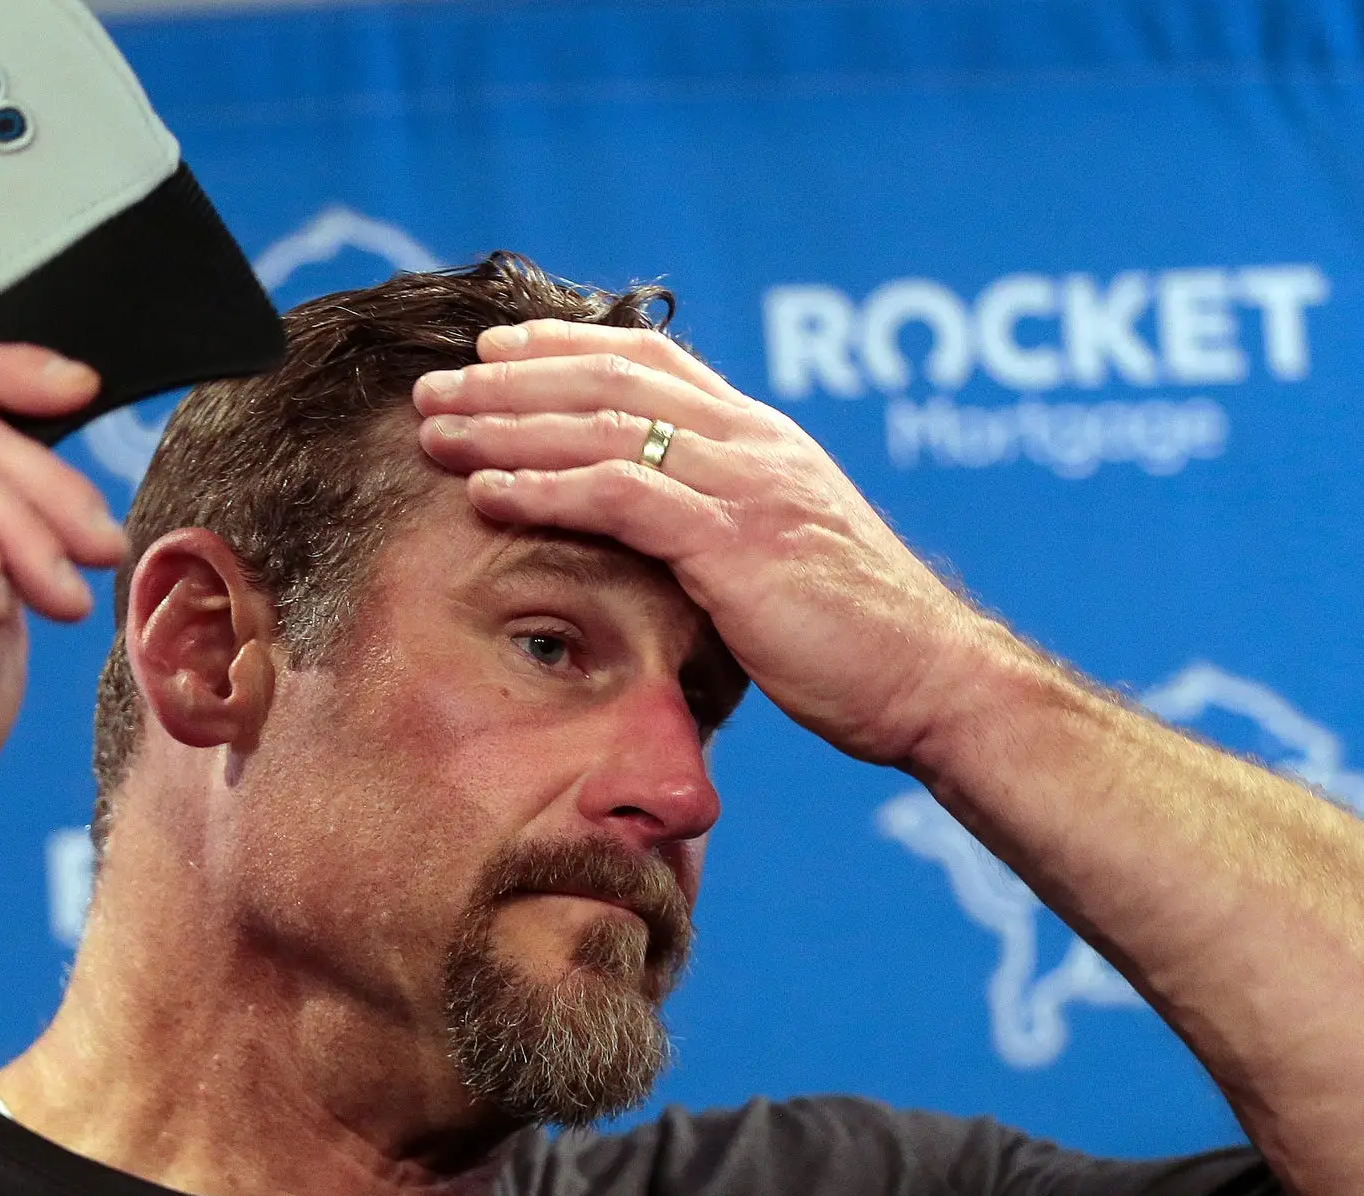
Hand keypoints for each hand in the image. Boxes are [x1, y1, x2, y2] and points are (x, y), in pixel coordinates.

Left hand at [410, 320, 1017, 765]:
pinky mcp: (734, 541)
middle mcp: (753, 443)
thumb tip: (664, 532)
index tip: (493, 351)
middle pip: (609, 380)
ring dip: (506, 425)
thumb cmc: (856, 639)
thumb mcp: (783, 557)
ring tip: (434, 431)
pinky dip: (543, 487)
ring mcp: (745, 484)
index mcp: (764, 439)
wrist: (930, 680)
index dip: (565, 346)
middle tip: (433, 389)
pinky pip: (619, 496)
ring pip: (602, 427)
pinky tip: (484, 493)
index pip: (651, 360)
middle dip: (510, 380)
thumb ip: (726, 523)